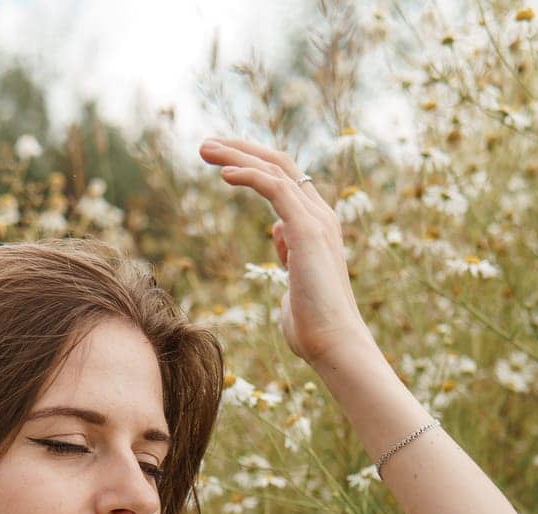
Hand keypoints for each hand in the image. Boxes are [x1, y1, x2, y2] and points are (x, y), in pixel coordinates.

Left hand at [199, 135, 373, 367]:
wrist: (333, 344)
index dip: (254, 165)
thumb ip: (288, 255)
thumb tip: (278, 232)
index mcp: (317, 227)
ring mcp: (316, 220)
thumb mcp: (294, 283)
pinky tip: (223, 173)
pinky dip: (249, 175)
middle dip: (241, 150)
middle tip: (206, 145)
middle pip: (279, 165)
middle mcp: (320, 216)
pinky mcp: (308, 230)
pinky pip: (275, 189)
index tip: (222, 162)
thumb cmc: (313, 327)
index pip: (286, 180)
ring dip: (237, 155)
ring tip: (204, 148)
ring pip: (275, 170)